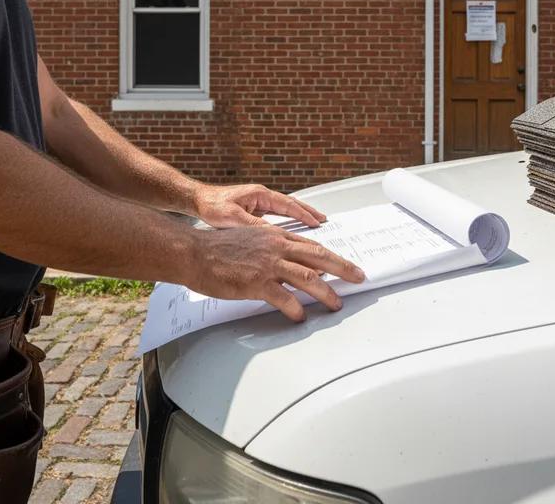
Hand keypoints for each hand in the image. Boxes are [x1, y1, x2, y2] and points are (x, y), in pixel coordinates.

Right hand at [186, 224, 364, 321]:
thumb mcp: (252, 241)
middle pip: (318, 257)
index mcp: (275, 236)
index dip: (333, 257)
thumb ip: (273, 250)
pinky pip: (283, 298)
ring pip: (307, 277)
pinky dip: (295, 308)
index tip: (348, 265)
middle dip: (342, 268)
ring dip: (325, 292)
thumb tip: (292, 264)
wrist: (195, 253)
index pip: (313, 246)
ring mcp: (267, 264)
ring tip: (336, 304)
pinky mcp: (256, 282)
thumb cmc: (219, 249)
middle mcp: (276, 247)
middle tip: (359, 277)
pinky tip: (300, 316)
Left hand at [193, 182, 325, 228]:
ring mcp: (258, 202)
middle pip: (291, 204)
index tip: (317, 223)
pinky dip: (286, 220)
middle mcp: (262, 196)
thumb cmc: (212, 206)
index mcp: (260, 194)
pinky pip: (275, 214)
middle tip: (324, 219)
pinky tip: (290, 229)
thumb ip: (253, 226)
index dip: (304, 214)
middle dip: (308, 212)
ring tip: (313, 223)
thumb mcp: (233, 218)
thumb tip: (273, 235)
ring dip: (299, 215)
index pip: (288, 204)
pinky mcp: (253, 209)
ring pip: (284, 209)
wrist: (197, 201)